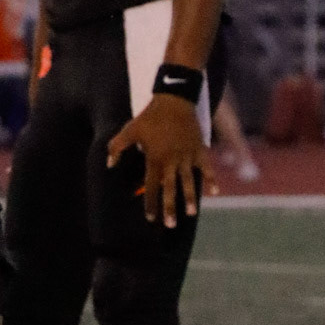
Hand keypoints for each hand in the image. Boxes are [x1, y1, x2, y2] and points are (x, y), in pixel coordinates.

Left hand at [106, 94, 217, 227]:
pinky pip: (207, 167)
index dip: (151, 203)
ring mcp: (187, 155)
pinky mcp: (199, 149)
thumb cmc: (150, 117)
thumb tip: (109, 165)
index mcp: (154, 158)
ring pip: (189, 181)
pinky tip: (215, 193)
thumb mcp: (130, 129)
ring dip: (190, 198)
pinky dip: (211, 179)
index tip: (150, 218)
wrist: (174, 100)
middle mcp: (171, 160)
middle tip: (170, 224)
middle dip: (170, 207)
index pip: (151, 186)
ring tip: (191, 213)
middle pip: (170, 188)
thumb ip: (117, 147)